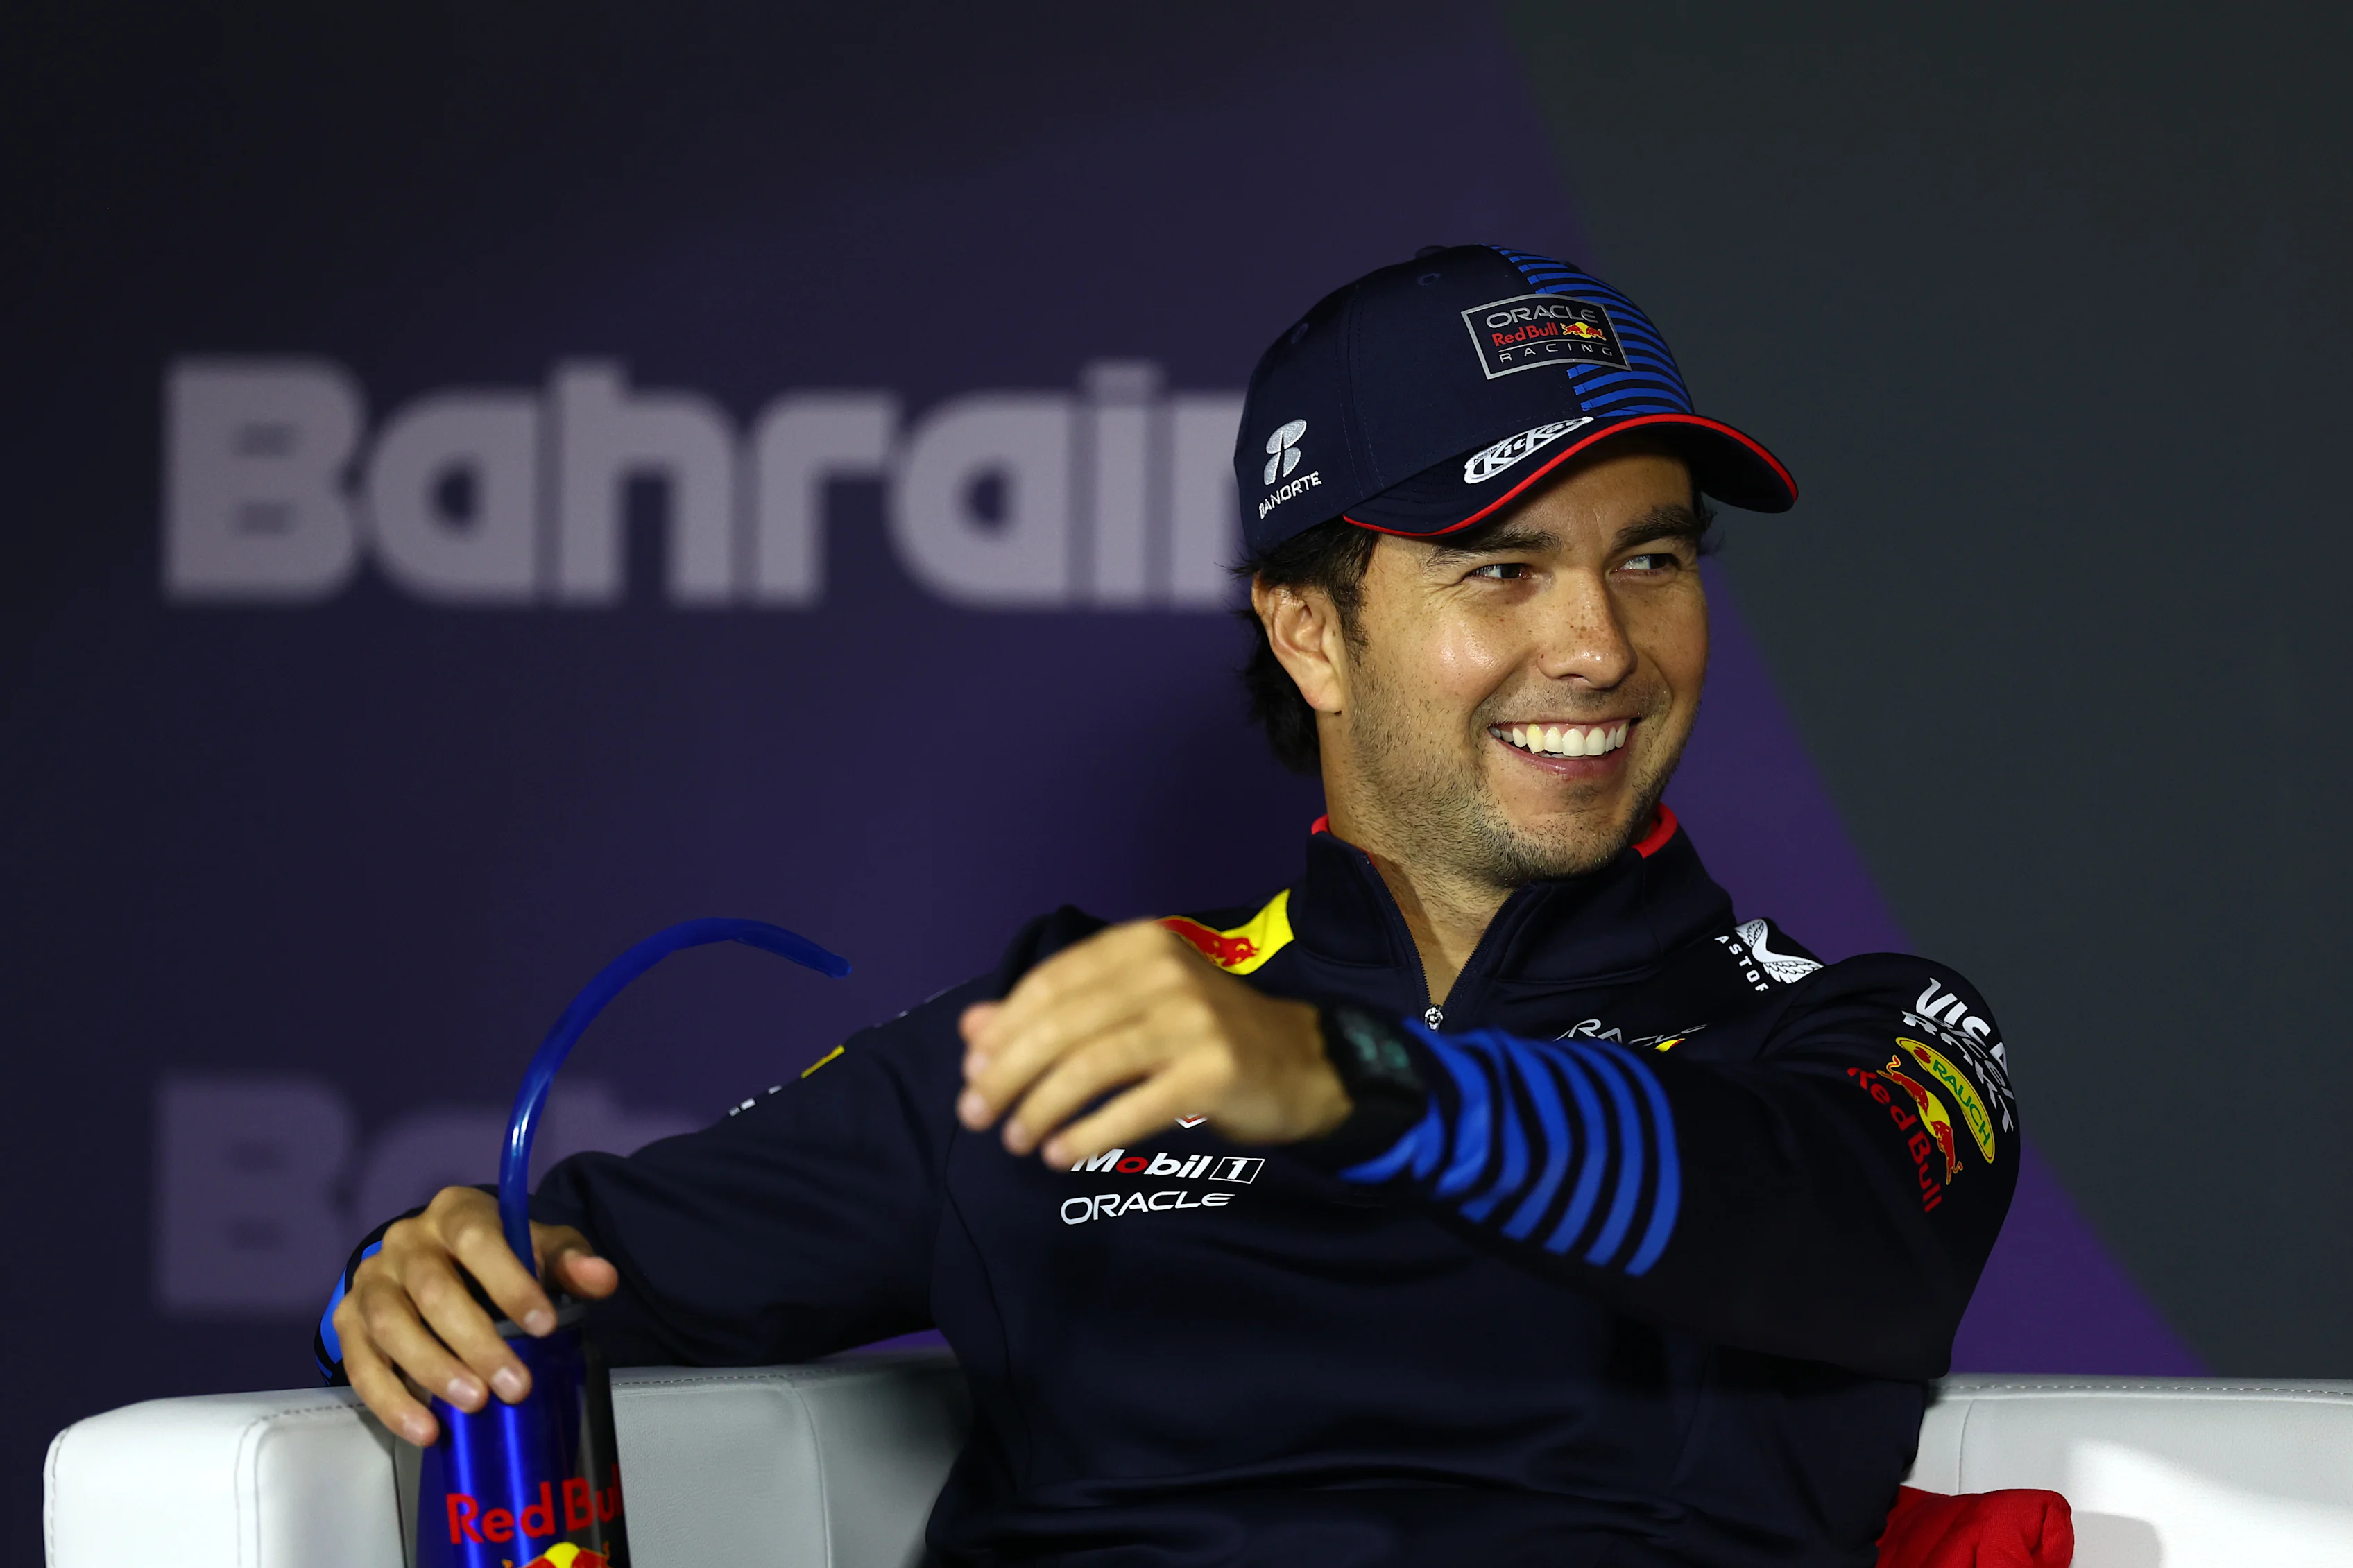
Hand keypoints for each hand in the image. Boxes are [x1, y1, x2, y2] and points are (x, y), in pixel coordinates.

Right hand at [331, 1184, 618, 1446]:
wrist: (439, 1263)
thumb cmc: (499, 1258)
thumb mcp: (541, 1250)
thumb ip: (570, 1263)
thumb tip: (603, 1278)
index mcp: (456, 1213)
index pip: (479, 1241)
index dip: (510, 1283)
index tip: (545, 1327)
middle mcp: (405, 1241)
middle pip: (433, 1290)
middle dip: (477, 1342)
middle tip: (515, 1386)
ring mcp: (371, 1280)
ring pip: (390, 1325)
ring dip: (432, 1370)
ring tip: (474, 1405)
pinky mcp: (347, 1320)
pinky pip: (361, 1364)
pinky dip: (391, 1401)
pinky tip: (426, 1429)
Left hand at [956, 920, 1349, 1166]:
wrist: (1301, 1062)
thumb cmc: (1201, 1033)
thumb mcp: (1129, 1007)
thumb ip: (1053, 1012)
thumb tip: (973, 1030)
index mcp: (1140, 945)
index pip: (1051, 982)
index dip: (1003, 1028)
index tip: (971, 1070)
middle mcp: (1166, 973)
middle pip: (1064, 1025)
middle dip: (1009, 1073)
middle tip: (975, 1114)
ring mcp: (1194, 1021)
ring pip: (1092, 1065)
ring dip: (1041, 1107)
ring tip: (1015, 1140)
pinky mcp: (1215, 1072)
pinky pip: (1135, 1107)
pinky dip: (1089, 1133)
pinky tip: (1060, 1154)